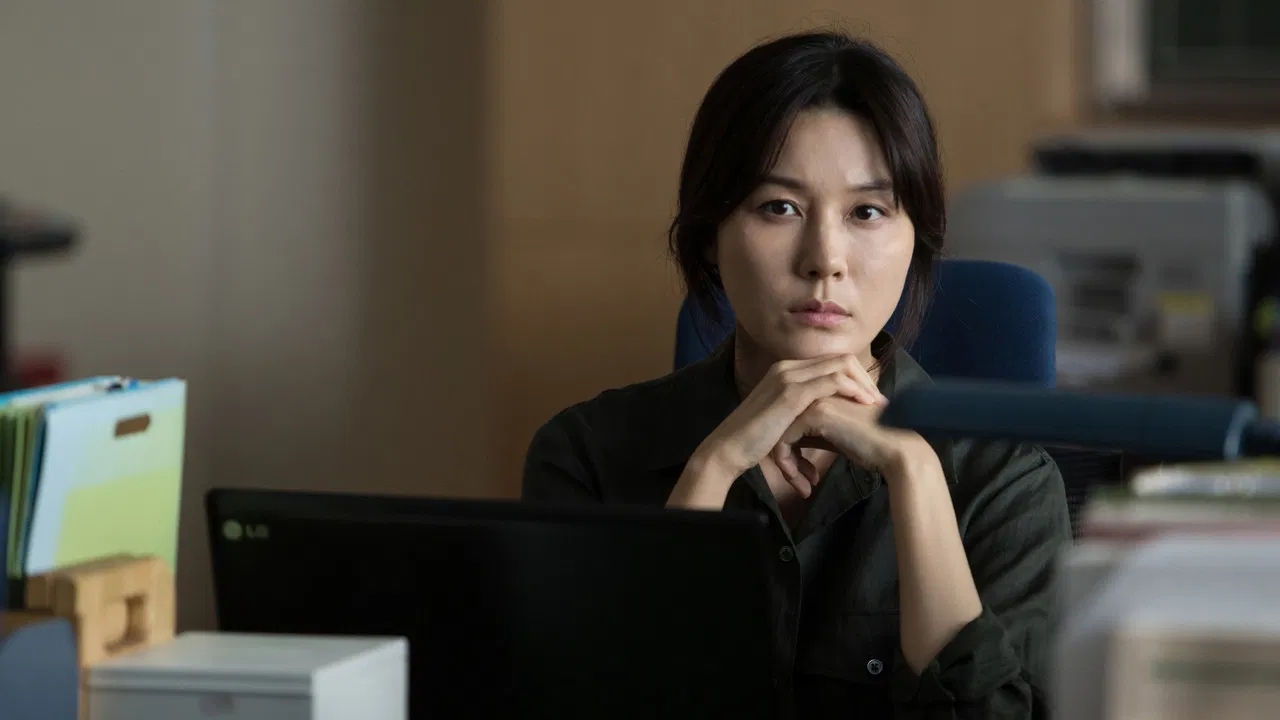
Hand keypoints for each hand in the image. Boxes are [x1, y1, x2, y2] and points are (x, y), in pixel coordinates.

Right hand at [692, 355, 883, 484]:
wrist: (728, 449)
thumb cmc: (752, 441)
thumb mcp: (780, 420)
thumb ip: (800, 414)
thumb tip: (822, 425)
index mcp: (784, 371)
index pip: (830, 362)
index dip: (855, 377)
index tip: (870, 398)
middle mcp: (787, 368)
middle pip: (839, 359)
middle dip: (864, 379)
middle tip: (880, 401)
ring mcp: (788, 377)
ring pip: (839, 367)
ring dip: (864, 385)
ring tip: (877, 406)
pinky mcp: (791, 393)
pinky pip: (832, 382)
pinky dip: (853, 390)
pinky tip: (864, 406)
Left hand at [776, 396, 936, 492]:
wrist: (897, 450)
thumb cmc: (871, 445)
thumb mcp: (836, 434)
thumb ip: (813, 432)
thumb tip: (790, 442)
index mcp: (820, 390)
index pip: (789, 417)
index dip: (791, 446)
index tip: (802, 472)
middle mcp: (815, 389)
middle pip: (782, 424)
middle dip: (786, 456)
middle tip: (798, 480)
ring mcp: (814, 398)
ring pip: (780, 433)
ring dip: (787, 464)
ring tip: (802, 485)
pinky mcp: (815, 413)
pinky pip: (784, 441)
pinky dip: (789, 466)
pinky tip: (805, 487)